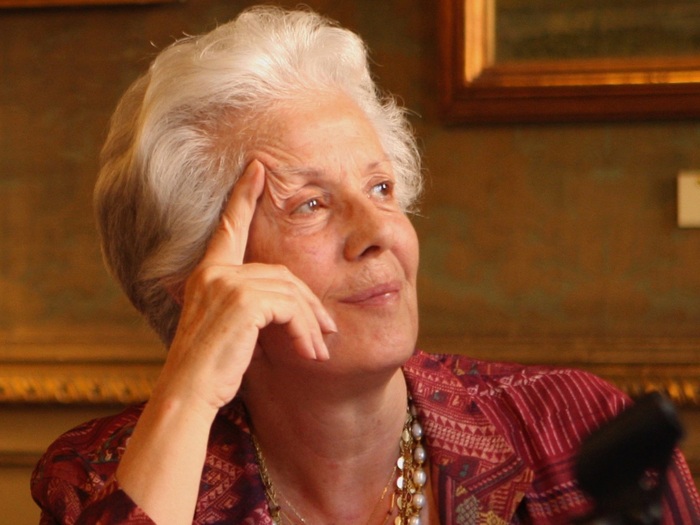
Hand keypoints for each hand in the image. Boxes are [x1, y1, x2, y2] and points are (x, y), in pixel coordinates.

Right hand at [156, 159, 335, 411]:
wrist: (189, 394)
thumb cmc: (211, 369)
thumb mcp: (231, 330)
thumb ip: (254, 307)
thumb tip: (293, 306)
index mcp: (208, 273)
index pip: (230, 227)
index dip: (244, 196)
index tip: (257, 168)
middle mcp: (215, 272)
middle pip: (282, 274)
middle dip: (309, 304)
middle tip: (328, 330)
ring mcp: (226, 283)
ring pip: (290, 292)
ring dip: (310, 324)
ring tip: (320, 351)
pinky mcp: (242, 301)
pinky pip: (290, 308)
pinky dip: (304, 331)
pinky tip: (309, 353)